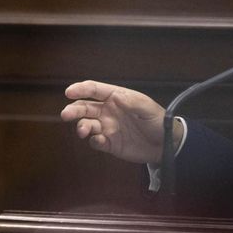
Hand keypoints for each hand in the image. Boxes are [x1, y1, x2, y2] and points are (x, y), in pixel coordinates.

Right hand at [60, 81, 180, 164]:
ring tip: (84, 131)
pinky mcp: (110, 143)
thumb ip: (133, 103)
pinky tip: (99, 140)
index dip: (80, 89)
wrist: (165, 144)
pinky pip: (96, 141)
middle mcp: (108, 111)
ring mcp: (107, 127)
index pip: (94, 90)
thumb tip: (116, 97)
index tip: (69, 92)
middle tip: (66, 114)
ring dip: (82, 127)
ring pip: (87, 124)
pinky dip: (94, 141)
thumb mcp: (148, 109)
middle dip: (73, 110)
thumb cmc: (158, 121)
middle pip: (84, 107)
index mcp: (116, 97)